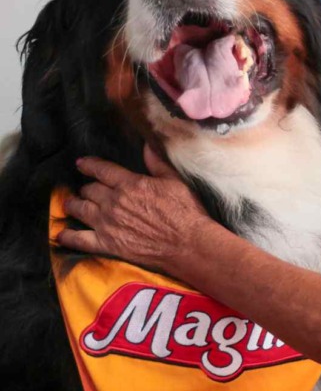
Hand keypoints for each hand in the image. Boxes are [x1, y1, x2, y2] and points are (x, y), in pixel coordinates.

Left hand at [57, 146, 213, 275]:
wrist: (188, 244)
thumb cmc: (186, 212)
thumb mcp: (176, 182)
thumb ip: (158, 164)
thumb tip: (148, 145)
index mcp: (130, 184)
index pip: (101, 170)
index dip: (89, 165)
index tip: (81, 163)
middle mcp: (113, 202)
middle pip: (89, 190)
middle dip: (86, 188)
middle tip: (86, 189)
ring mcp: (107, 223)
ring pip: (80, 209)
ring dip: (73, 204)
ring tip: (71, 204)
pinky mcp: (107, 244)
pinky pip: (79, 239)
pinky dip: (68, 236)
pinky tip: (62, 234)